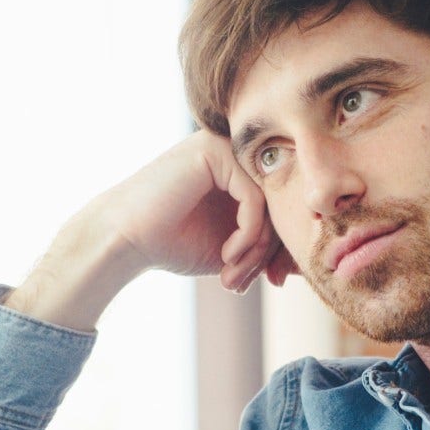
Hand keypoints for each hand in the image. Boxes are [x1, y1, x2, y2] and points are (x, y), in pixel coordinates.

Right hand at [96, 130, 281, 291]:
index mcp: (240, 171)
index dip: (281, 249)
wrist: (124, 240)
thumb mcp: (232, 249)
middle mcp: (235, 153)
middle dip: (268, 253)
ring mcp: (225, 147)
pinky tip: (227, 255)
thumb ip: (266, 247)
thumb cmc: (171, 243)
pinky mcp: (215, 151)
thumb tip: (305, 264)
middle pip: (279, 204)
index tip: (269, 282)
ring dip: (256, 250)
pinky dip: (247, 235)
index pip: (281, 206)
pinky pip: (254, 199)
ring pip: (270, 203)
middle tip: (244, 283)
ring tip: (233, 275)